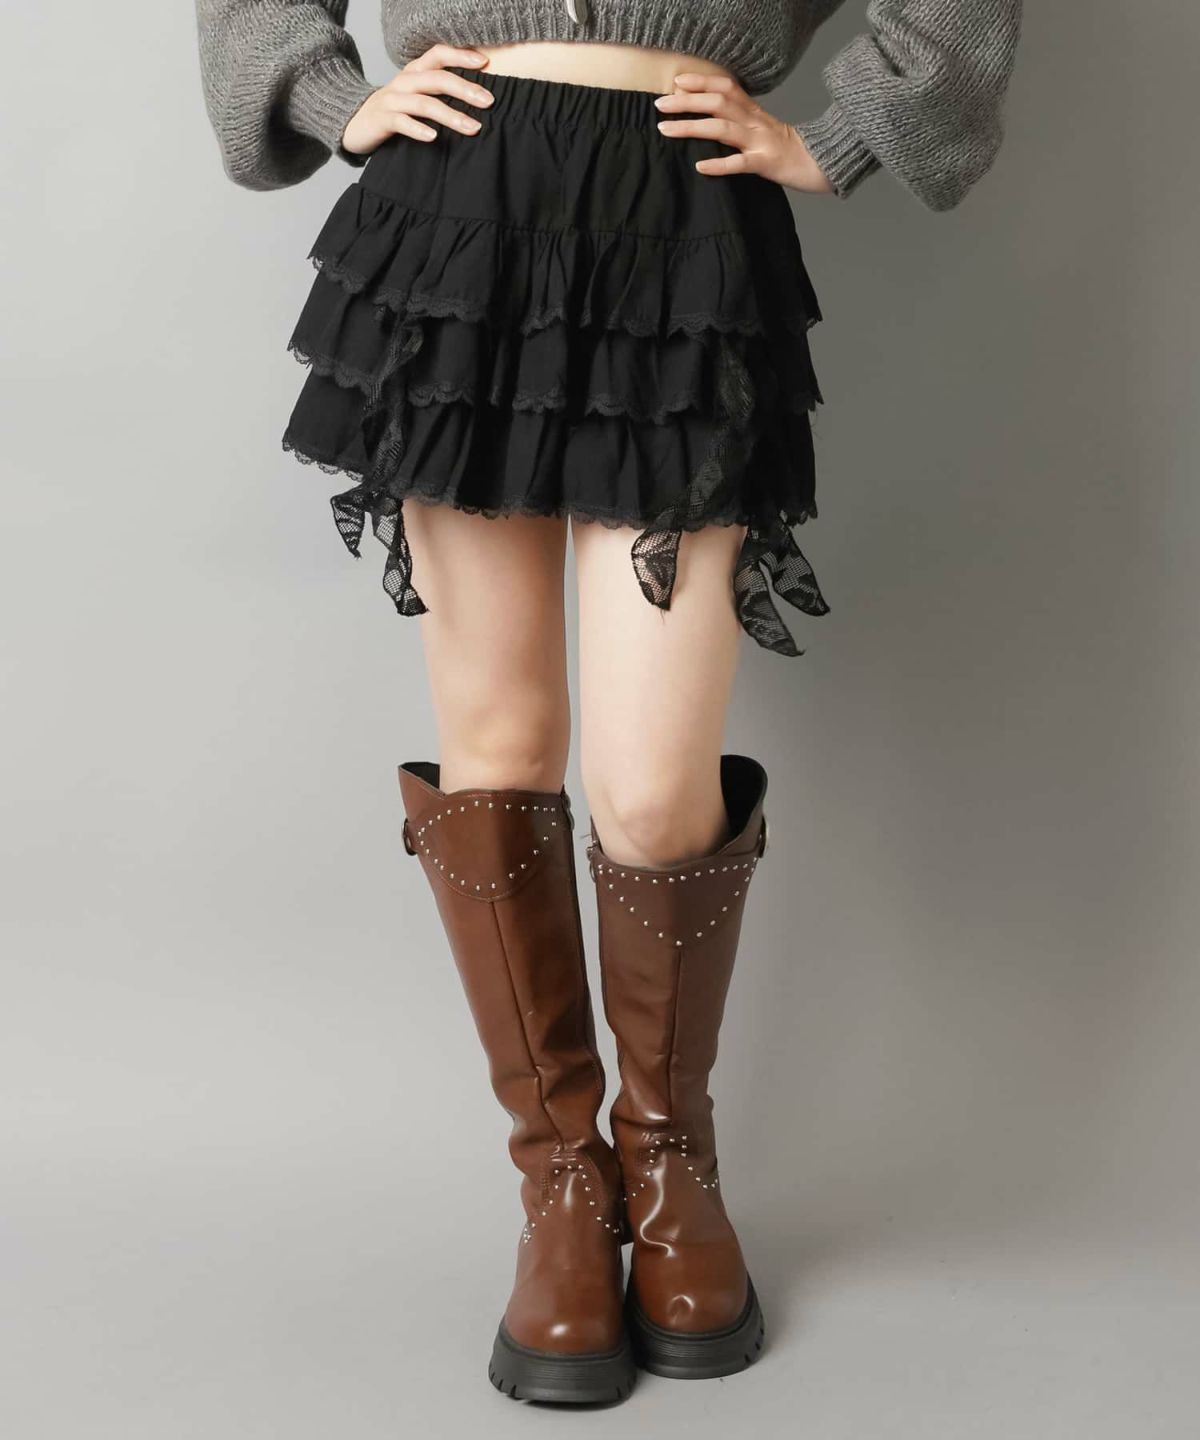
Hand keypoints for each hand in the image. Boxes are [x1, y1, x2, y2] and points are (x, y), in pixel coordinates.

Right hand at [341, 44, 493, 154]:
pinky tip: (434, 137)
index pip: (438, 55)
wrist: (352, 122)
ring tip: (472, 128)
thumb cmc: (392, 111)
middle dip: (464, 89)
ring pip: (424, 103)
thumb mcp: (414, 95)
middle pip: (436, 79)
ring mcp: (392, 100)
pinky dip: (418, 129)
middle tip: (488, 102)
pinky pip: (401, 122)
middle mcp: (403, 82)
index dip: (460, 56)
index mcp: (413, 72)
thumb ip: (437, 92)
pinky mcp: (382, 120)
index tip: (484, 64)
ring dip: (450, 115)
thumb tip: (475, 97)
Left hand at [654, 73, 834, 194]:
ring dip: (692, 128)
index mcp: (752, 110)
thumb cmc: (783, 147)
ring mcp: (759, 141)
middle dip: (687, 102)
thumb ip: (737, 118)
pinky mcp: (764, 163)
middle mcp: (754, 121)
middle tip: (660, 105)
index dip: (701, 82)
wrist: (818, 162)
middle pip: (718, 103)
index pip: (725, 87)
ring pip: (722, 129)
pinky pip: (740, 163)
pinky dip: (719, 164)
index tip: (676, 83)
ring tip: (666, 130)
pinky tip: (700, 166)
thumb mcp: (760, 126)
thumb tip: (705, 117)